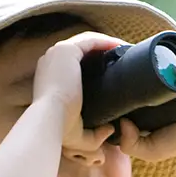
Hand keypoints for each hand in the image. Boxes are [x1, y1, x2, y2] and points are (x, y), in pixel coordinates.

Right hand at [34, 31, 126, 145]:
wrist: (50, 121)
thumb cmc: (59, 131)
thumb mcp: (78, 136)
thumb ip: (95, 136)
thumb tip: (110, 129)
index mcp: (50, 78)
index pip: (74, 66)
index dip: (94, 65)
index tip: (113, 72)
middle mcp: (50, 62)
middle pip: (81, 51)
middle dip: (102, 53)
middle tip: (123, 61)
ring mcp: (56, 54)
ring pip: (87, 43)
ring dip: (107, 45)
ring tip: (126, 52)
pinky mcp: (65, 50)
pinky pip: (90, 40)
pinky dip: (106, 42)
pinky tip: (121, 47)